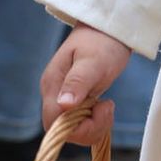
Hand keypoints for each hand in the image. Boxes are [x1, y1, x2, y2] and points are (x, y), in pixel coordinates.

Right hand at [39, 24, 130, 143]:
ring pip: (72, 130)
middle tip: (107, 106)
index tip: (100, 109)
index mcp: (52, 85)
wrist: (108, 30)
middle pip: (62, 130)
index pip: (54, 122)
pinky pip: (80, 123)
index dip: (77, 127)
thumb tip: (63, 104)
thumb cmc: (102, 42)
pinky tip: (104, 105)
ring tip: (107, 105)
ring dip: (94, 125)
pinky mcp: (74, 101)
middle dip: (88, 128)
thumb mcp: (93, 61)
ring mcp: (62, 98)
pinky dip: (95, 122)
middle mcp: (53, 94)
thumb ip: (78, 82)